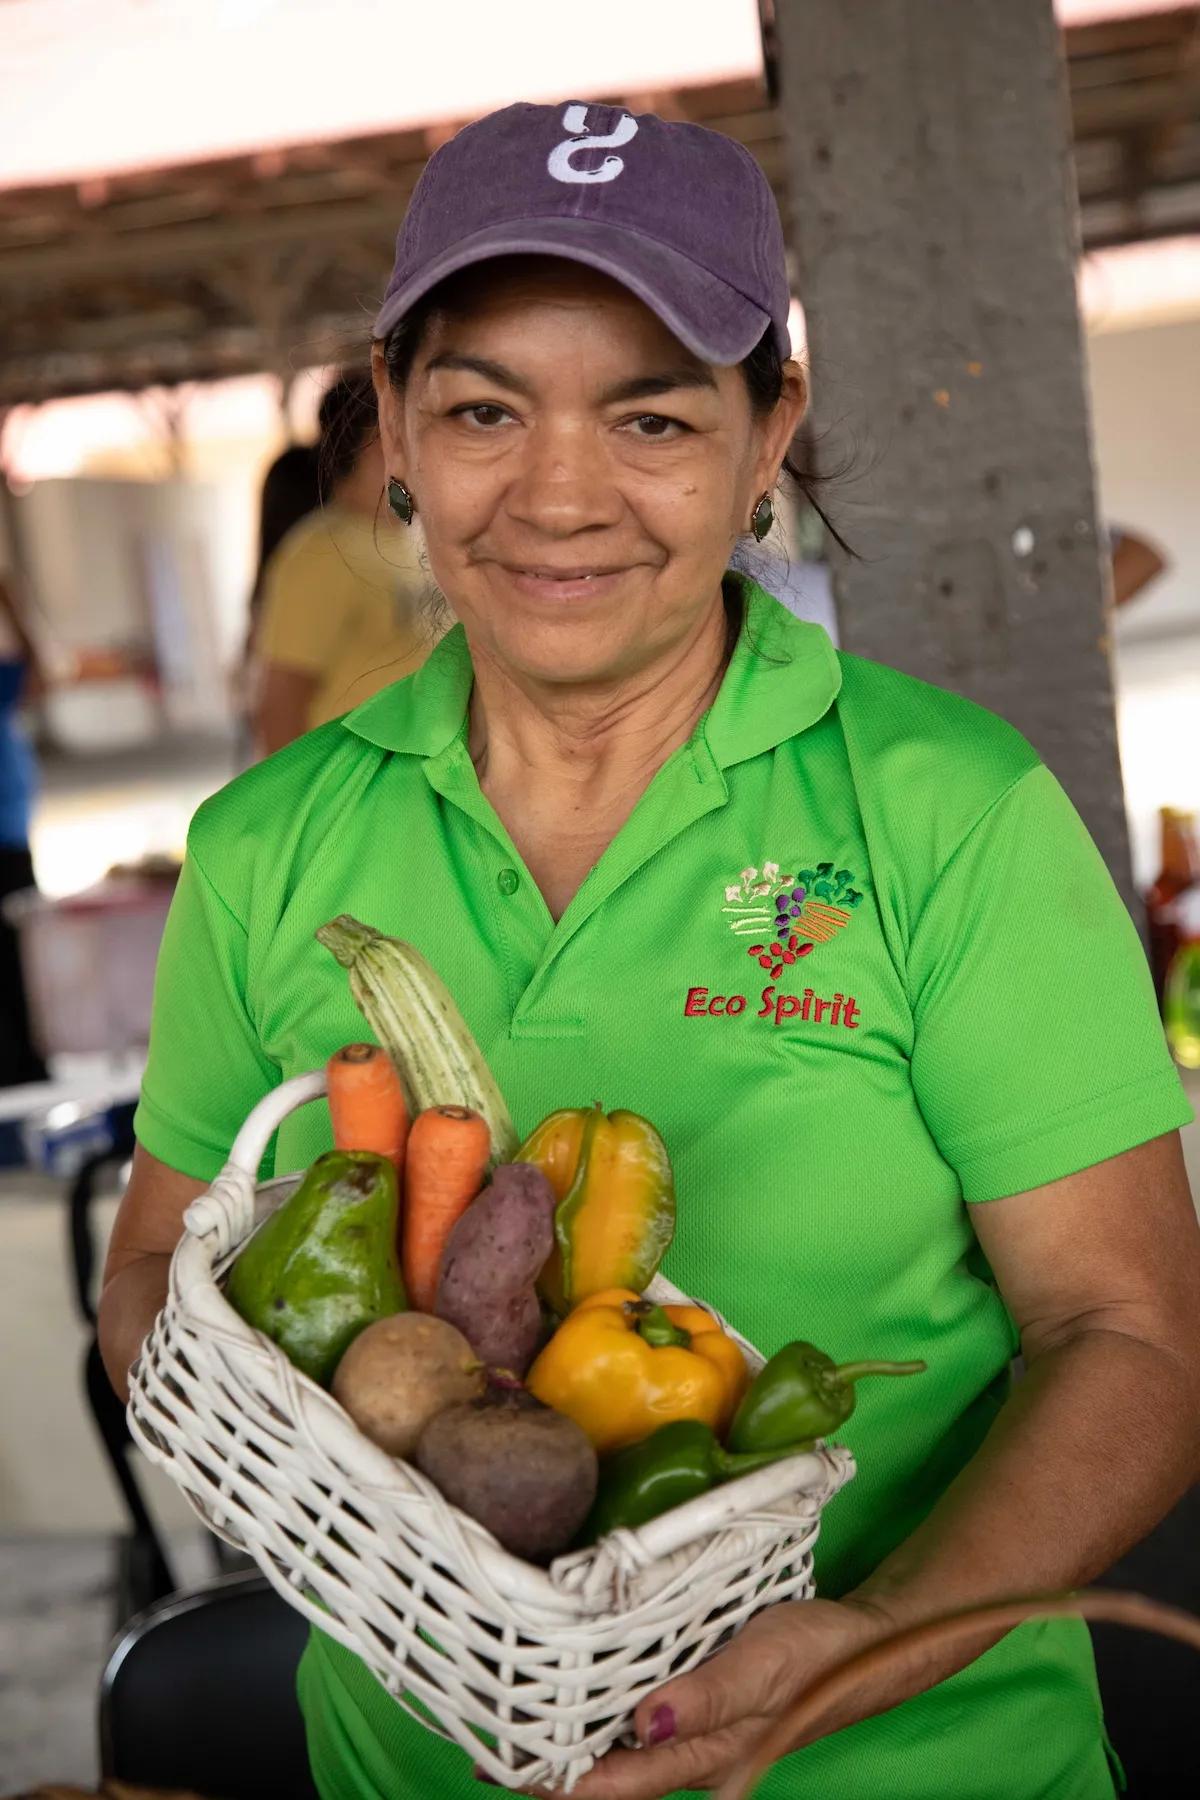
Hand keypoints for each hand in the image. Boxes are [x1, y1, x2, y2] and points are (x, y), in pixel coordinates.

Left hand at [530, 1598, 892, 1799]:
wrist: (869, 1647)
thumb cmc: (819, 1655)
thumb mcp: (766, 1664)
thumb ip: (709, 1696)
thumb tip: (646, 1725)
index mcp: (705, 1754)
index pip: (616, 1782)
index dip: (559, 1782)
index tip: (502, 1768)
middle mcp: (694, 1754)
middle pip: (611, 1776)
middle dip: (551, 1769)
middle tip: (488, 1745)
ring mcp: (698, 1735)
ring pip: (622, 1752)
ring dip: (572, 1743)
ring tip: (514, 1726)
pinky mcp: (704, 1709)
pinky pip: (642, 1724)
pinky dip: (603, 1716)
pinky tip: (579, 1696)